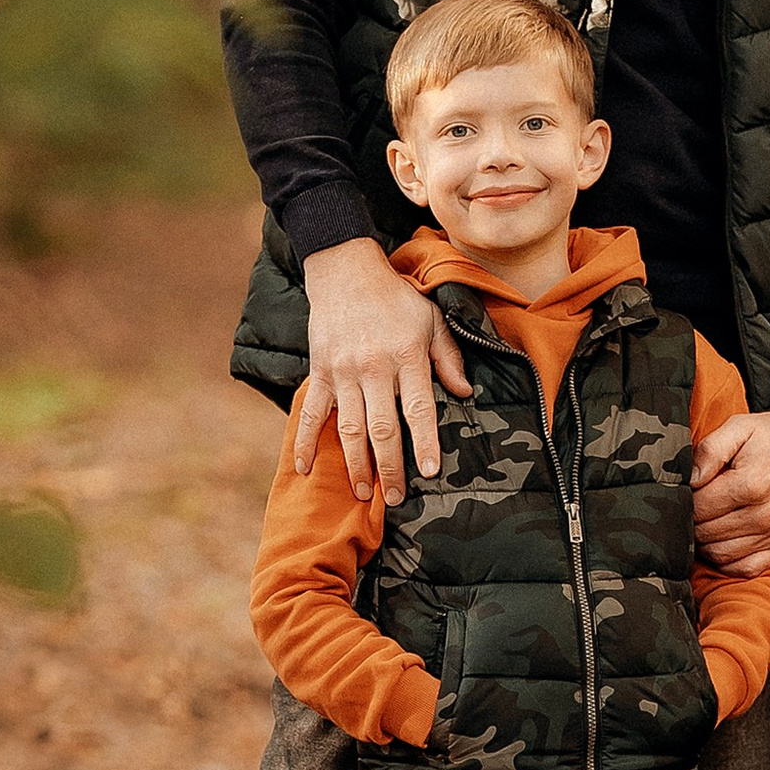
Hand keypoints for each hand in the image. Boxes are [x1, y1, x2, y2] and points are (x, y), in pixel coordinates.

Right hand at [288, 236, 471, 498]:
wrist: (346, 271)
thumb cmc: (395, 298)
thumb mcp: (431, 319)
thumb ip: (449, 357)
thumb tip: (465, 393)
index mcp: (407, 355)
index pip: (418, 408)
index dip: (424, 442)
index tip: (428, 472)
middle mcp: (374, 367)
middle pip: (382, 428)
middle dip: (389, 467)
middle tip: (394, 498)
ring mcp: (343, 372)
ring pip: (349, 428)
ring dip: (355, 464)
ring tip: (363, 492)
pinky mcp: (320, 371)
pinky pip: (311, 412)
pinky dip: (305, 442)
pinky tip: (304, 468)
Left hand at [691, 406, 769, 575]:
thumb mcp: (741, 426)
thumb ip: (710, 451)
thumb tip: (690, 479)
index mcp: (749, 486)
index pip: (698, 509)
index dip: (686, 500)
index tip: (691, 489)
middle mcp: (763, 515)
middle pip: (705, 534)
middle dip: (694, 520)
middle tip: (699, 503)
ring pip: (720, 554)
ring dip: (706, 541)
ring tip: (709, 520)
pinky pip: (745, 568)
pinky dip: (728, 560)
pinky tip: (724, 541)